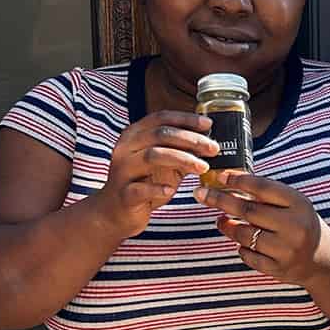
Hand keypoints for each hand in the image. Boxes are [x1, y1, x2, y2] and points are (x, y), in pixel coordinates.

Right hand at [98, 111, 217, 237]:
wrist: (116, 211)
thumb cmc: (144, 182)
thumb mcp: (165, 163)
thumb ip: (182, 150)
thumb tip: (209, 141)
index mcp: (135, 135)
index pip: (161, 118)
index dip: (185, 119)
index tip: (208, 124)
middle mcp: (125, 148)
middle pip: (160, 134)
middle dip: (190, 139)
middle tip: (213, 148)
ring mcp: (122, 170)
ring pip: (152, 156)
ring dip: (182, 159)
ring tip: (203, 168)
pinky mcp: (123, 194)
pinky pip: (141, 189)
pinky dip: (159, 188)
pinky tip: (172, 190)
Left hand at [193, 172, 329, 285]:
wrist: (324, 260)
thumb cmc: (302, 225)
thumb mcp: (294, 205)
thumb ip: (268, 195)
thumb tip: (228, 181)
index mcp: (300, 204)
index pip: (263, 187)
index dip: (238, 180)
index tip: (219, 176)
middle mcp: (295, 226)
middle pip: (248, 210)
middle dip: (220, 200)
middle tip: (201, 194)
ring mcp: (287, 250)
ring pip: (244, 235)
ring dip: (227, 226)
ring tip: (221, 220)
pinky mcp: (279, 269)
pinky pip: (248, 256)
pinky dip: (241, 247)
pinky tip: (243, 242)